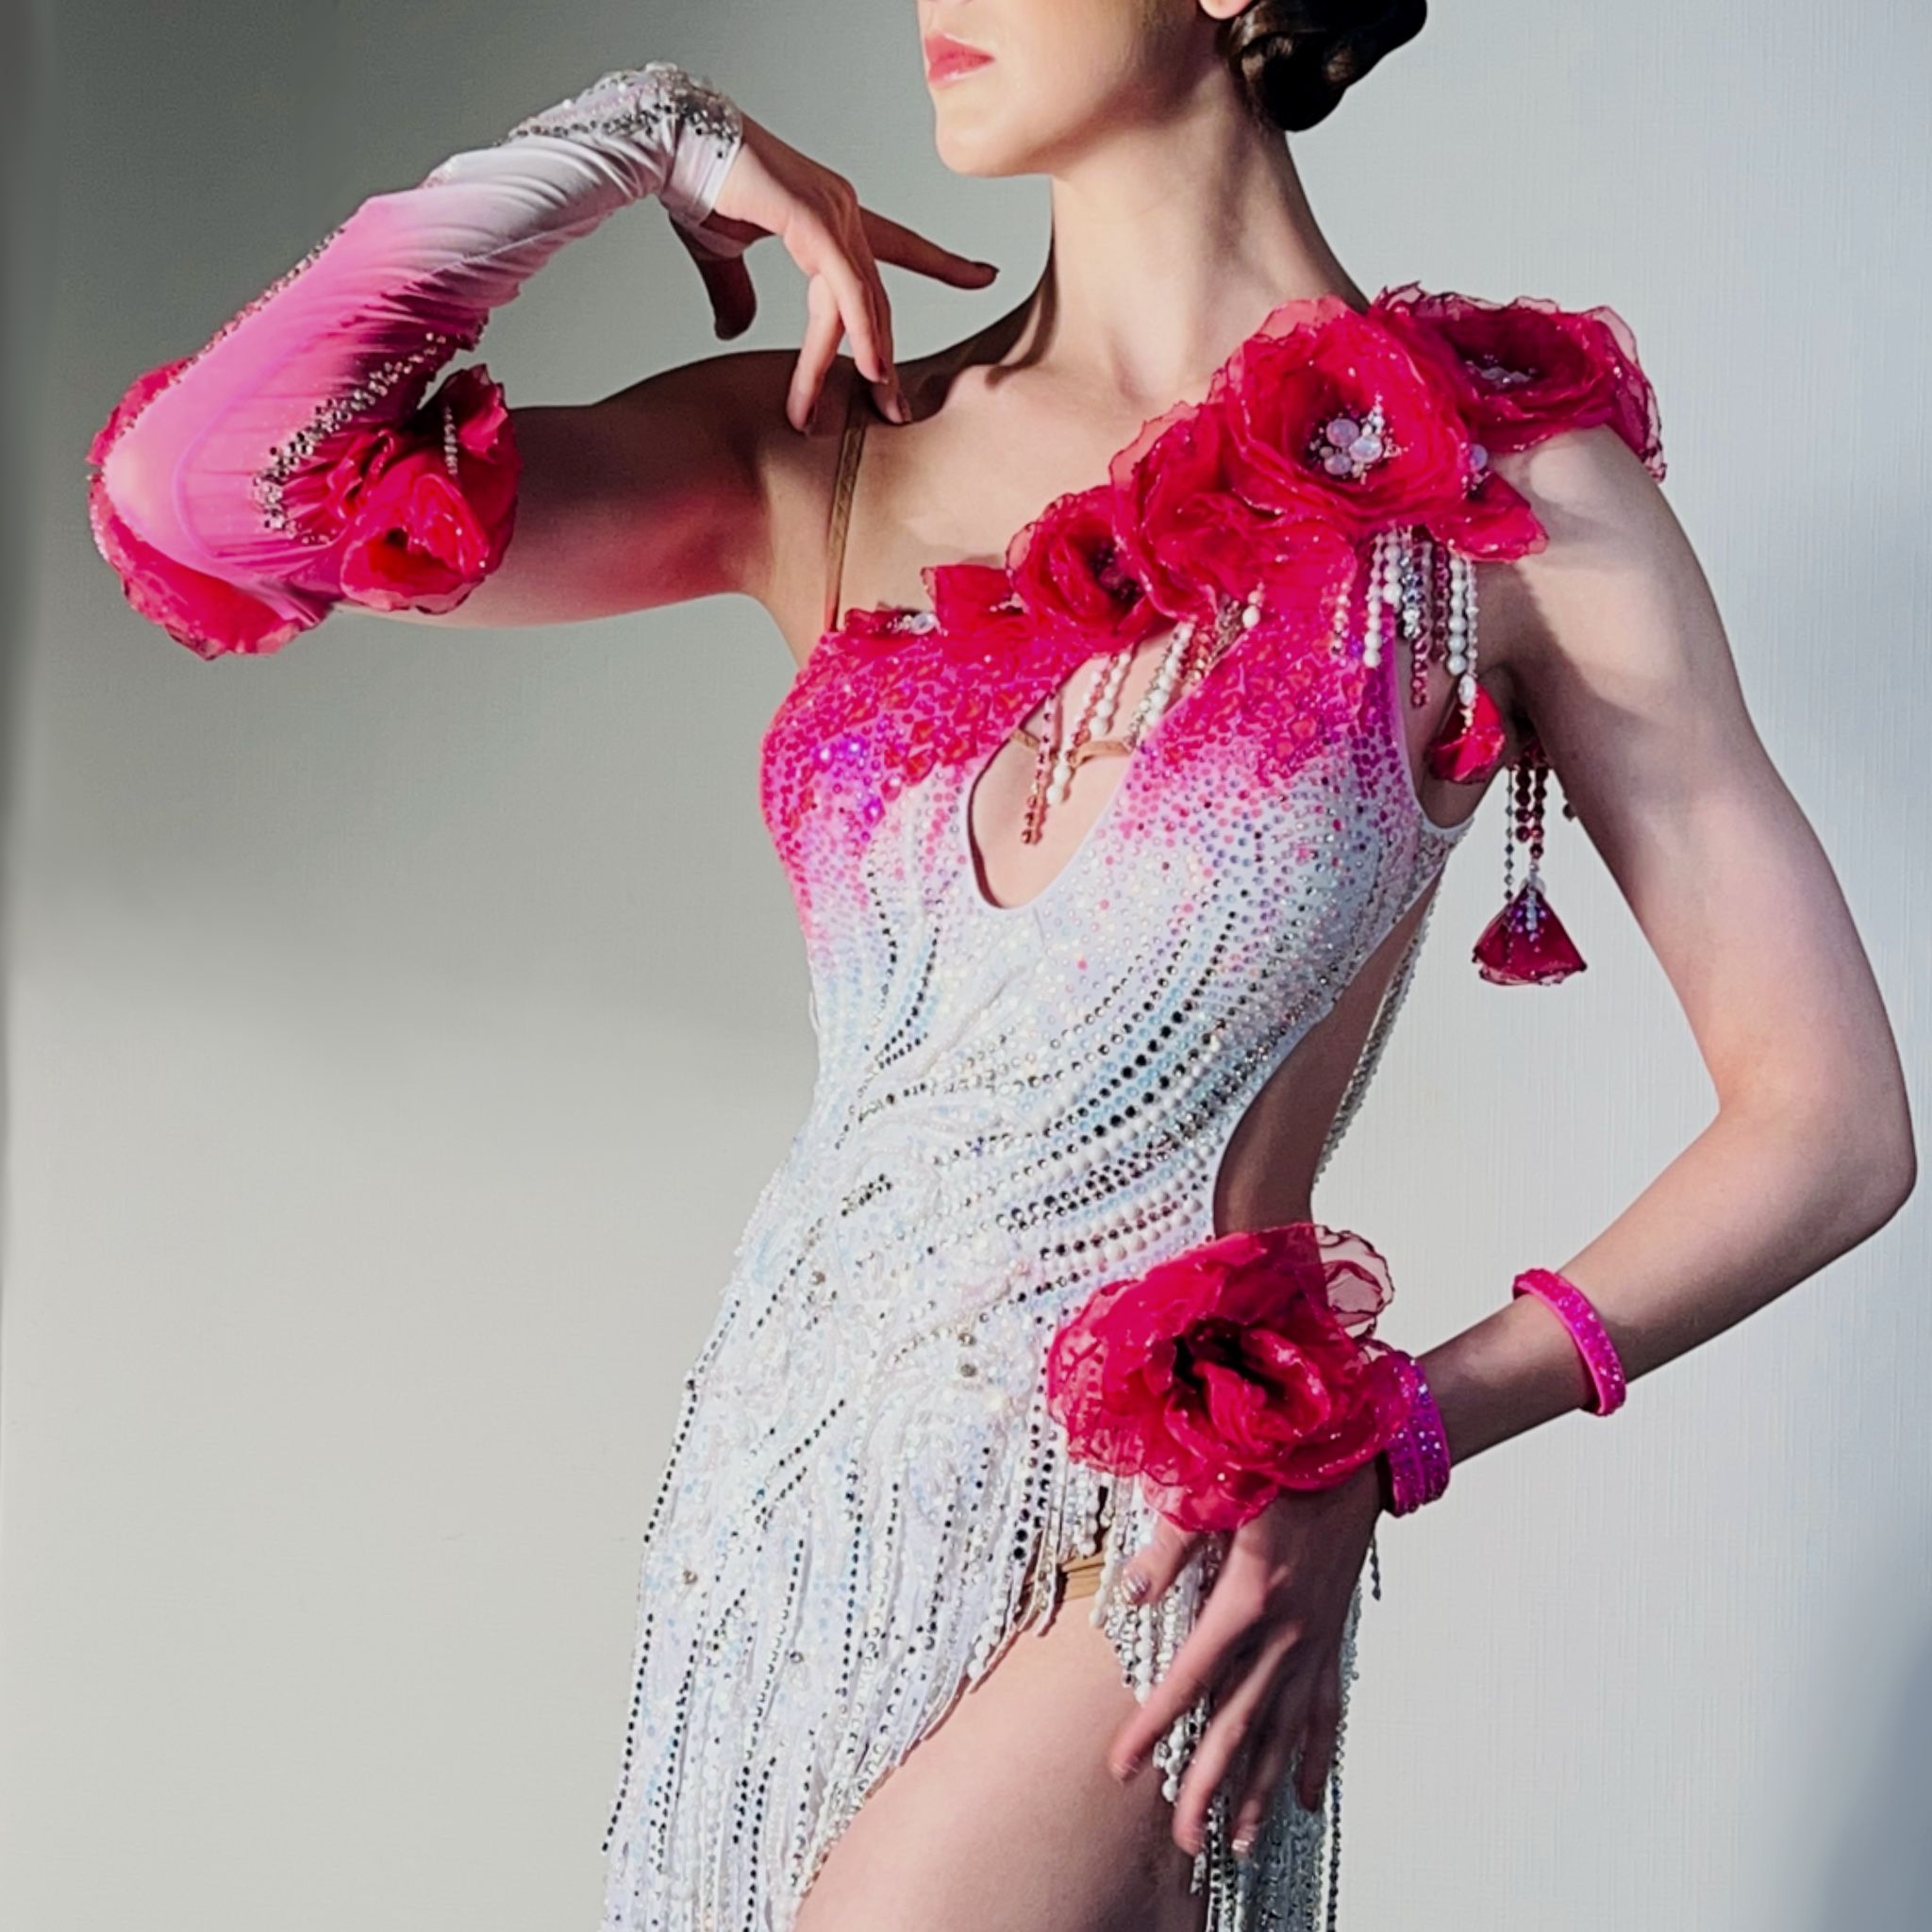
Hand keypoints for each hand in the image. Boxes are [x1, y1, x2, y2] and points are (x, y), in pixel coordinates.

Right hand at [669, 114, 998, 432]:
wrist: (667, 140)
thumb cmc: (694, 181)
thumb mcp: (722, 253)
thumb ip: (738, 293)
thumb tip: (737, 330)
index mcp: (828, 215)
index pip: (898, 246)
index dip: (941, 263)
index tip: (983, 276)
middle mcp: (841, 210)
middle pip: (877, 296)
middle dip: (890, 356)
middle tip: (899, 408)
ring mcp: (832, 211)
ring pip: (864, 300)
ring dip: (871, 359)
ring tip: (882, 407)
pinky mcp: (813, 219)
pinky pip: (848, 287)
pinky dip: (863, 329)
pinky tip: (874, 368)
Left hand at [1106, 1463, 1383, 1857]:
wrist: (1358, 1455)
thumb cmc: (1283, 1466)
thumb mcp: (1219, 1496)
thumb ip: (1171, 1547)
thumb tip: (1130, 1593)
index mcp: (1249, 1599)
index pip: (1190, 1677)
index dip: (1154, 1723)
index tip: (1124, 1764)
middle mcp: (1285, 1633)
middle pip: (1239, 1724)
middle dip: (1208, 1785)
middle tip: (1184, 1840)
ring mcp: (1313, 1641)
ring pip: (1282, 1731)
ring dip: (1259, 1788)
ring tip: (1240, 1841)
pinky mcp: (1331, 1637)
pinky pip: (1324, 1709)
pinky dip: (1313, 1754)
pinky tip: (1303, 1796)